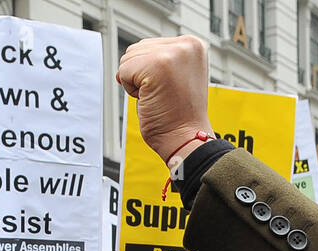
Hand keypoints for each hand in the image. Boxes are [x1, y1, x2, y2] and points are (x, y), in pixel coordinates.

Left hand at [116, 36, 212, 165]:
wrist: (186, 139)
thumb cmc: (179, 116)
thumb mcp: (176, 76)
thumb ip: (159, 59)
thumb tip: (129, 59)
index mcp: (193, 45)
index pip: (150, 46)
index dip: (150, 72)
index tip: (170, 89)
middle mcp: (186, 44)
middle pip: (137, 48)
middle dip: (142, 75)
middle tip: (164, 95)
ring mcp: (172, 54)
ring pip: (129, 58)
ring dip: (137, 83)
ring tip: (159, 97)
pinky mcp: (156, 65)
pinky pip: (123, 71)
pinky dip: (131, 90)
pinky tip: (152, 100)